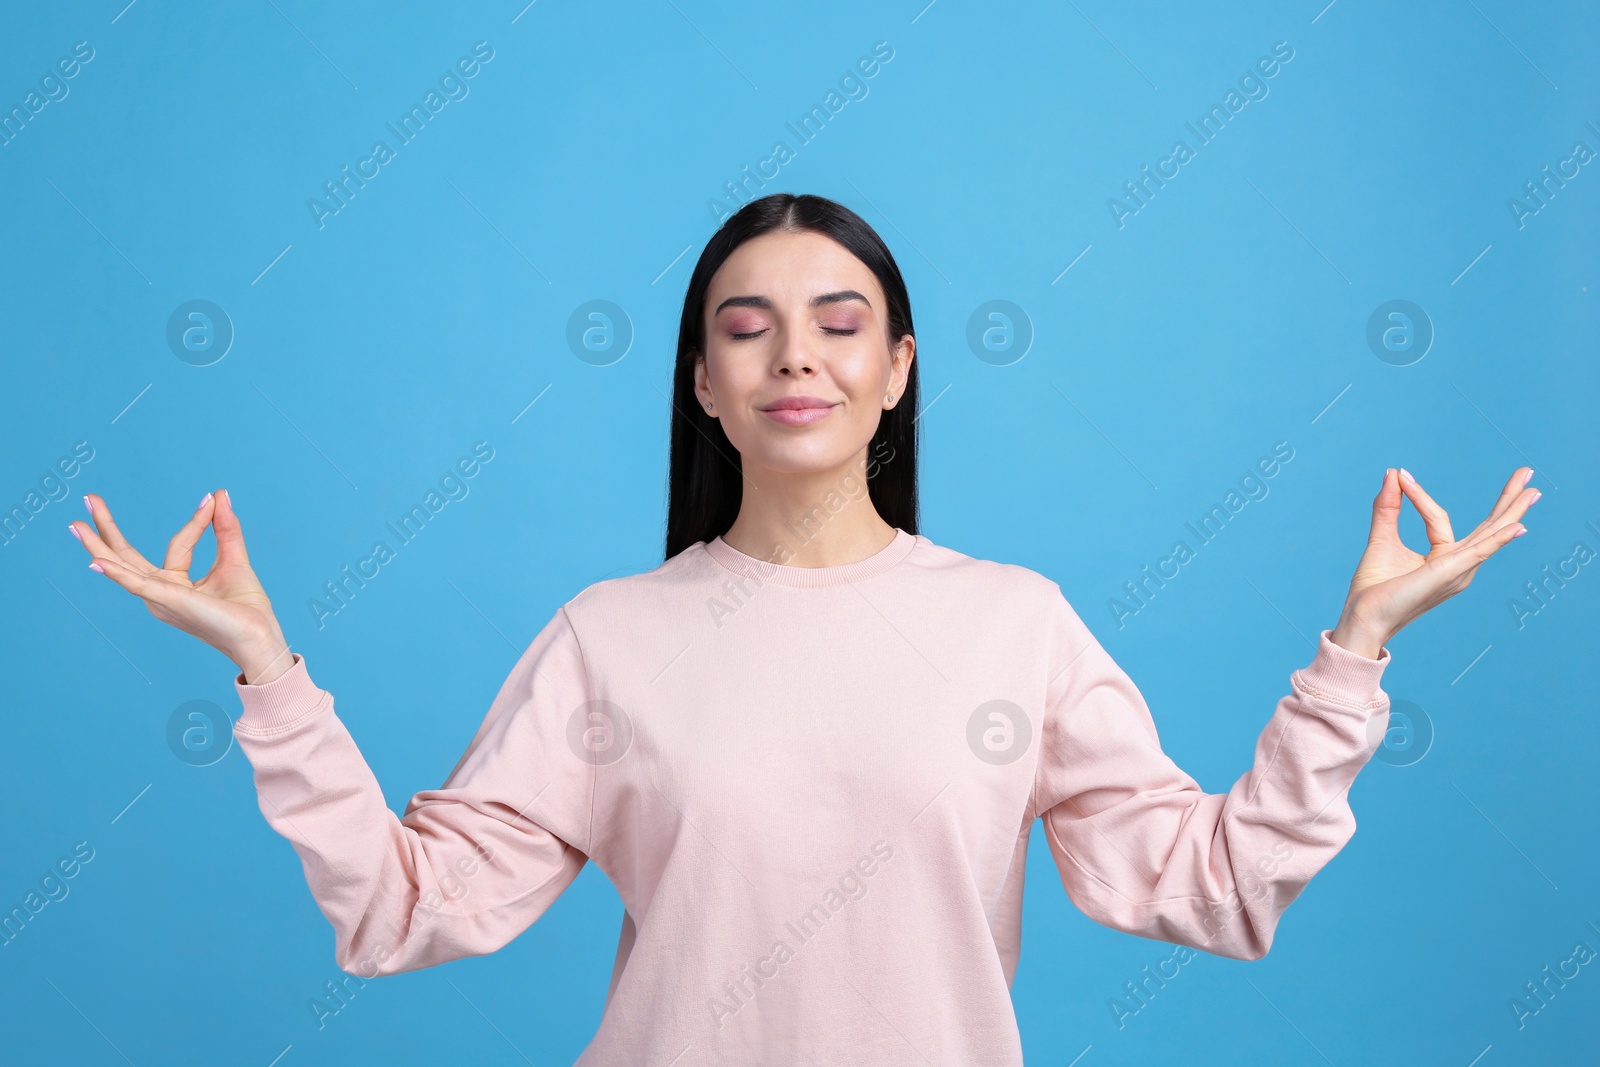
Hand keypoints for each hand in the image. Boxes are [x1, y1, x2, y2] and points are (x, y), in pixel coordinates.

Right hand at [68, 489, 294, 683]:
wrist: (259, 637)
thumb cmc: (246, 608)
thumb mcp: (234, 559)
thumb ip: (225, 528)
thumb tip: (219, 495)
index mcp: (174, 584)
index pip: (179, 543)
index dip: (197, 520)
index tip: (211, 499)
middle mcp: (160, 593)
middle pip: (127, 556)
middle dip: (106, 528)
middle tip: (90, 498)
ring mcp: (161, 599)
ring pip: (123, 567)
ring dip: (99, 544)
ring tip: (76, 523)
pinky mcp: (168, 602)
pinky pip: (138, 585)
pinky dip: (117, 573)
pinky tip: (96, 561)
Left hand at [1330, 467, 1538, 657]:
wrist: (1364, 617)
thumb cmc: (1374, 588)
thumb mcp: (1382, 538)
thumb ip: (1389, 507)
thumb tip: (1393, 474)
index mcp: (1443, 558)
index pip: (1438, 517)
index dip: (1419, 494)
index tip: (1401, 475)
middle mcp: (1458, 566)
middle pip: (1488, 526)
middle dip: (1509, 500)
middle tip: (1526, 473)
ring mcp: (1458, 571)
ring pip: (1490, 534)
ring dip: (1512, 510)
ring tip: (1532, 490)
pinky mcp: (1449, 574)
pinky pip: (1478, 552)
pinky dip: (1498, 539)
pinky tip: (1517, 526)